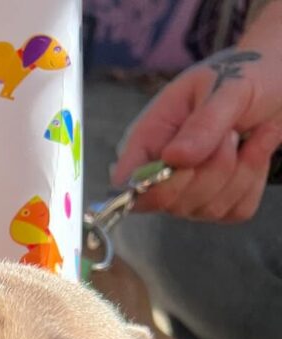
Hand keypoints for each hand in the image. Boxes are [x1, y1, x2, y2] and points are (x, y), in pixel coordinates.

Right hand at [113, 35, 281, 221]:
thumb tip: (173, 158)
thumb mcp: (227, 86)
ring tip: (245, 136)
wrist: (276, 82)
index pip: (127, 182)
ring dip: (240, 171)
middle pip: (171, 202)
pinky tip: (254, 152)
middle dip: (212, 169)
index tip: (185, 163)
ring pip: (208, 208)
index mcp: (149, 140)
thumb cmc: (244, 74)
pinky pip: (236, 209)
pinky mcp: (221, 204)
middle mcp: (162, 174)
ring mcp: (190, 194)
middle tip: (231, 132)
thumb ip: (202, 123)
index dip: (149, 185)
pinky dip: (253, 180)